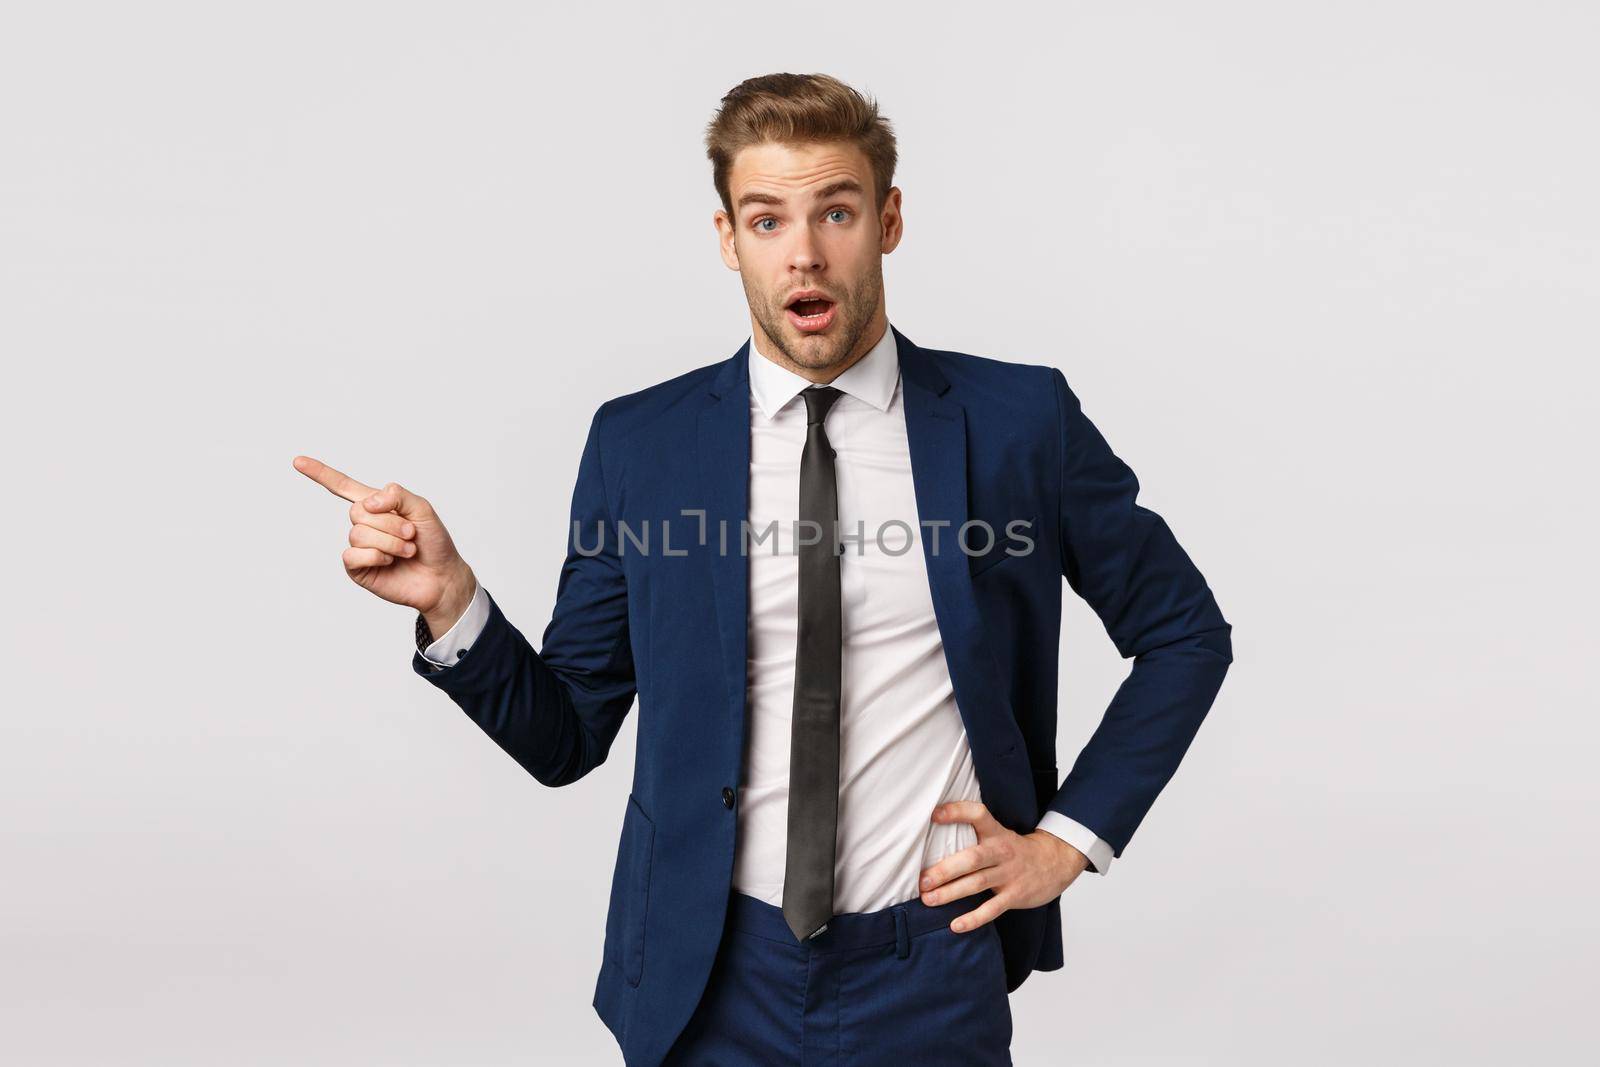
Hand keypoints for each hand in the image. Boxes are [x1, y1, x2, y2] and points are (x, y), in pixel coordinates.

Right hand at [292, 455, 474, 630]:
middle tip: (411, 533)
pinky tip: (390, 561)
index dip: (321, 473)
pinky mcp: (357, 568)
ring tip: (407, 550)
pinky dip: (376, 556)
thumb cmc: (434, 543)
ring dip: (389, 542)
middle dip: (390, 523)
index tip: (297, 461)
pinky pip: (353, 554)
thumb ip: (398, 496)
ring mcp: (359, 546)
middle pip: (358, 511)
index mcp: (377, 505)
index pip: (344, 486)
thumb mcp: (423, 510)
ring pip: (358, 533)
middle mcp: (365, 524)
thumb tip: (368, 502)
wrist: (442, 578)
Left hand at [918, 800, 1089, 933]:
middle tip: (922, 880)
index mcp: (996, 832)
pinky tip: (956, 925)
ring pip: (977, 884)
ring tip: (928, 900)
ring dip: (951, 893)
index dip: (957, 812)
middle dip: (945, 870)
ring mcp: (1009, 874)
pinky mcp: (1015, 895)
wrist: (1056, 862)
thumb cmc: (1016, 849)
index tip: (934, 815)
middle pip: (972, 858)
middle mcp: (1002, 851)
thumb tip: (932, 838)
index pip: (978, 815)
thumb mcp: (999, 833)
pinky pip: (992, 909)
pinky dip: (974, 919)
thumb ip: (974, 834)